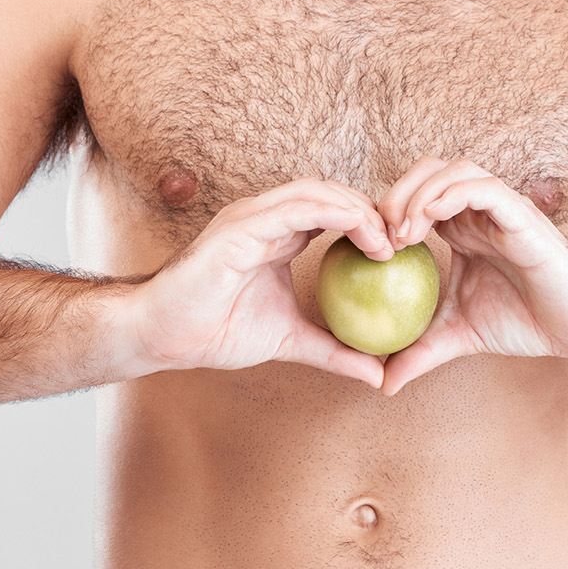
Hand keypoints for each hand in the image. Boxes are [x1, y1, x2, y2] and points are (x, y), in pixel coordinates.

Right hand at [129, 177, 394, 387]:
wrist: (162, 335)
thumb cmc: (214, 332)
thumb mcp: (290, 341)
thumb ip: (333, 350)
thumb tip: (377, 375)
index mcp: (277, 235)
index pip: (333, 214)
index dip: (370, 224)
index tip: (402, 252)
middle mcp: (266, 218)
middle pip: (331, 195)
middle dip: (373, 210)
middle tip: (406, 241)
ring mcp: (251, 217)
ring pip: (317, 193)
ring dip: (359, 209)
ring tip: (388, 241)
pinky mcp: (240, 227)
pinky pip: (295, 209)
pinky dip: (333, 213)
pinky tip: (362, 232)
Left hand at [377, 157, 567, 394]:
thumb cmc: (526, 321)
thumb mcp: (458, 335)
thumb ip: (420, 352)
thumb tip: (382, 384)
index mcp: (460, 228)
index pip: (415, 196)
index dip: (387, 212)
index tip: (370, 248)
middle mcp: (477, 211)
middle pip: (427, 171)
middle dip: (396, 194)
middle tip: (379, 236)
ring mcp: (500, 208)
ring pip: (453, 170)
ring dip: (419, 193)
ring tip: (403, 233)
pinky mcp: (521, 214)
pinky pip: (483, 188)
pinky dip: (452, 194)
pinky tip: (430, 219)